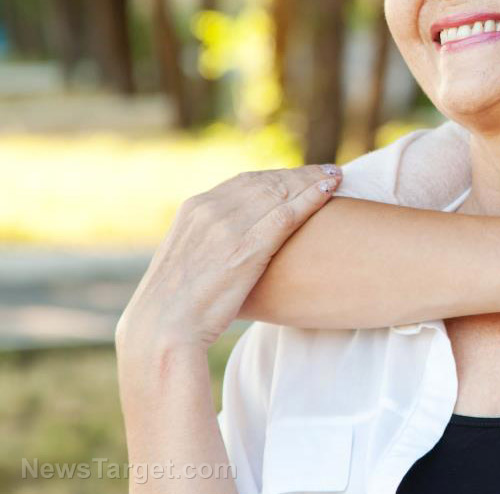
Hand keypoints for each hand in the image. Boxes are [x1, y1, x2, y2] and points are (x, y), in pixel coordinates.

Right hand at [115, 164, 342, 356]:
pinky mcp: (248, 247)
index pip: (244, 182)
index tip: (298, 176)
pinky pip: (287, 214)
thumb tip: (224, 249)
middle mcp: (211, 210)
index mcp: (194, 209)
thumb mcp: (187, 262)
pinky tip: (329, 191)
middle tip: (326, 170)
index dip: (276, 177)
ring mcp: (230, 227)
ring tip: (335, 176)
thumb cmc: (176, 307)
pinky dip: (311, 198)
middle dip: (299, 174)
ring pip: (280, 192)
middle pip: (266, 182)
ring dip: (311, 181)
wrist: (163, 330)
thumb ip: (207, 244)